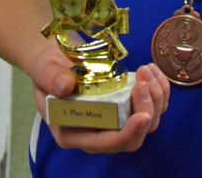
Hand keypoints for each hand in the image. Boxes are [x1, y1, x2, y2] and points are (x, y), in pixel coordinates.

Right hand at [30, 44, 169, 153]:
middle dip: (146, 111)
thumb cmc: (46, 67)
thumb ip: (51, 78)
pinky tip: (151, 69)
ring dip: (155, 97)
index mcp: (74, 133)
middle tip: (143, 81)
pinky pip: (153, 105)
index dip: (127, 134)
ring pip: (148, 122)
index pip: (106, 144)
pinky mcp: (128, 104)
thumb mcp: (42, 69)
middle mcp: (98, 132)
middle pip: (133, 138)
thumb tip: (66, 86)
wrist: (55, 57)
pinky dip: (159, 88)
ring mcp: (116, 119)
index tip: (142, 116)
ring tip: (145, 70)